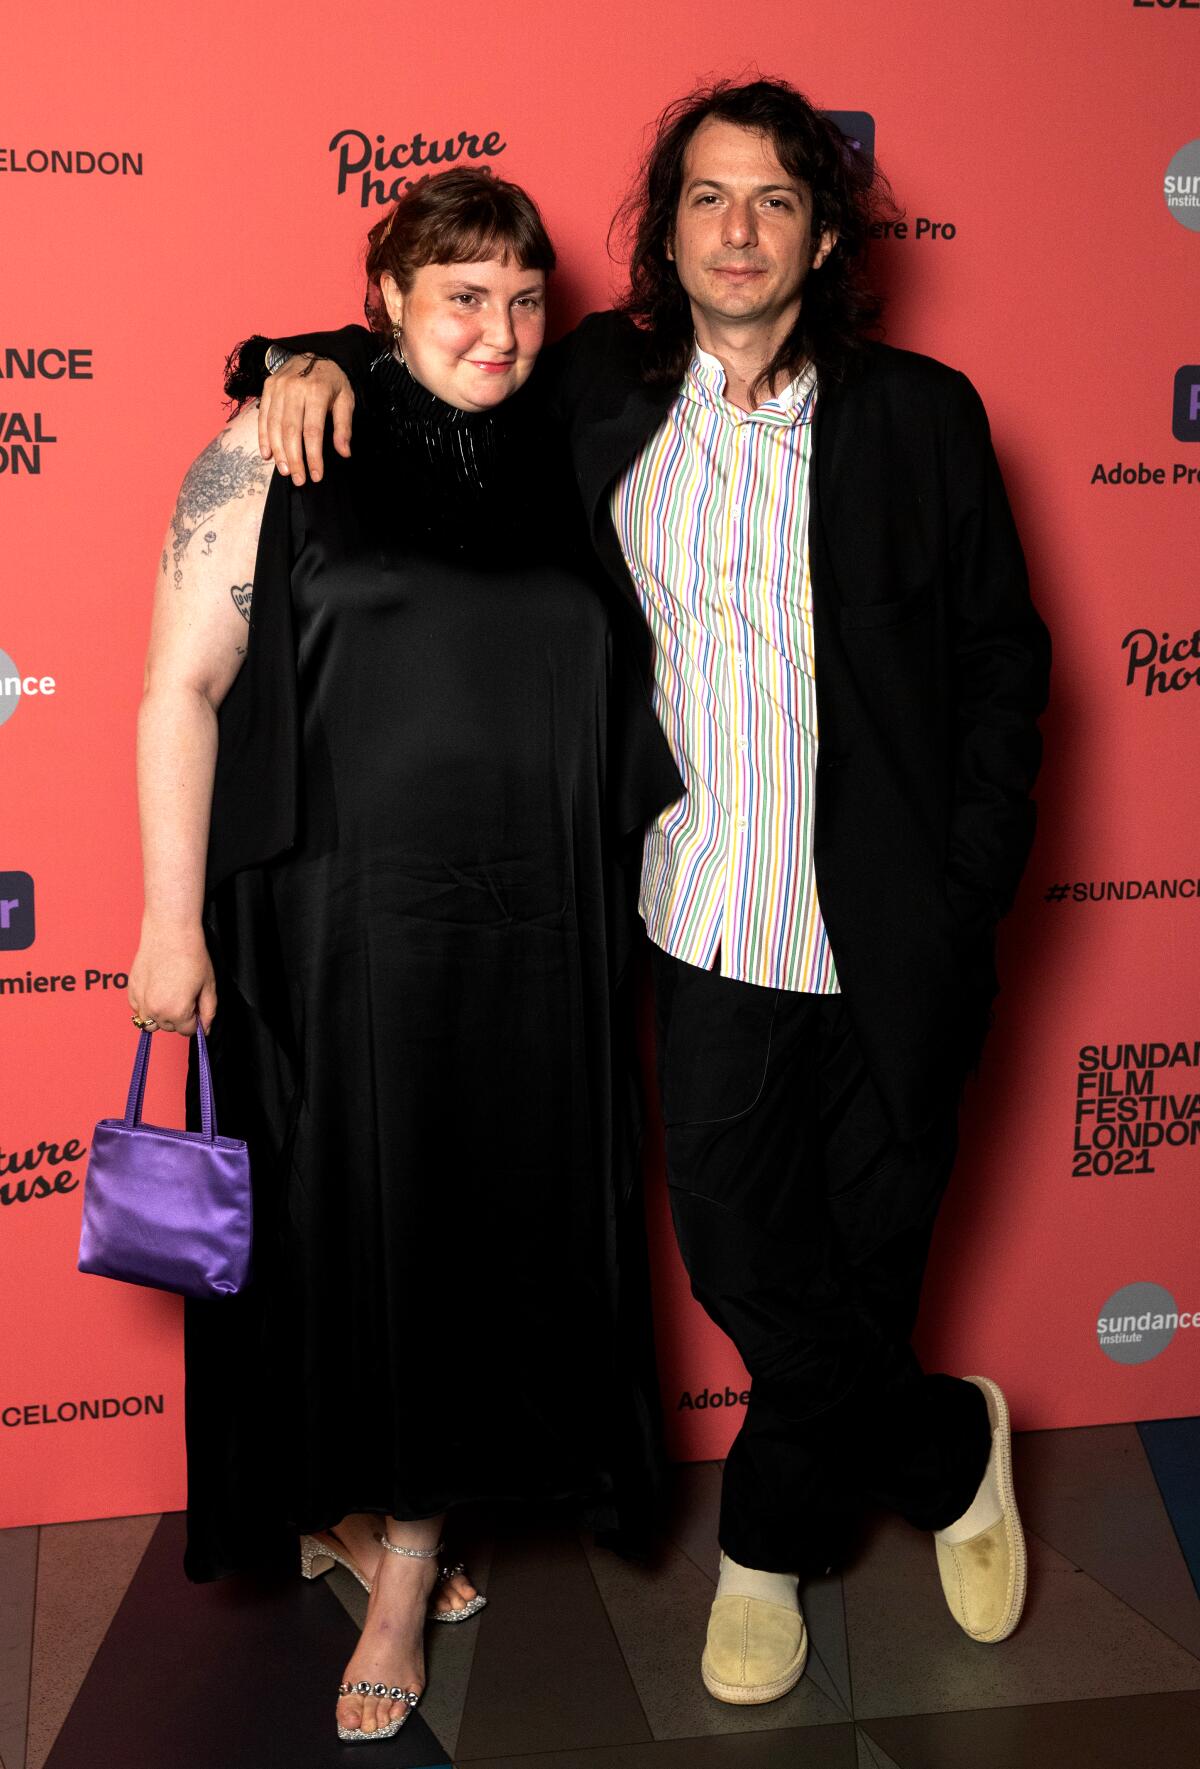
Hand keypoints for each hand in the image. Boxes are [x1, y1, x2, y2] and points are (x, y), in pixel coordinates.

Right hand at [128, 923, 216, 1035]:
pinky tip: (157, 990)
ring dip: (161, 1015)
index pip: (187, 1031)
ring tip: (170, 995)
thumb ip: (208, 1011)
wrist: (170, 932)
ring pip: (150, 1023)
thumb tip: (205, 1029)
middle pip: (169, 1027)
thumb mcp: (208, 986)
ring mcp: (141, 1001)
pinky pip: (137, 1010)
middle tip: (186, 995)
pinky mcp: (131, 990)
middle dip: (180, 1017)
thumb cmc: (191, 955)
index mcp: (177, 1012)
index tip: (197, 1007)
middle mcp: (156, 1010)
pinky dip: (146, 1006)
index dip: (195, 1020)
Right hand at [258, 354, 354, 485]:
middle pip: (291, 431)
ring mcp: (278, 386)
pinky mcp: (268, 386)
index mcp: (317, 391)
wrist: (316, 352)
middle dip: (294, 459)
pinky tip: (267, 455)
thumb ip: (344, 426)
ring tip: (285, 471)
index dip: (313, 457)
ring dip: (278, 452)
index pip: (313, 432)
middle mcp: (295, 388)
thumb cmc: (334, 381)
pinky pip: (263, 416)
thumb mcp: (346, 399)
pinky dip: (264, 437)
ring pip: (275, 426)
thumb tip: (344, 453)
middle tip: (298, 480)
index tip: (316, 476)